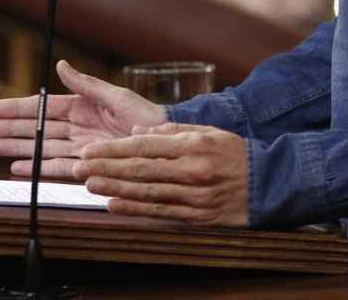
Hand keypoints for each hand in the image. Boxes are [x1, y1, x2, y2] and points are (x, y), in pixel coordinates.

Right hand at [0, 60, 166, 177]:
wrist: (164, 142)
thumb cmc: (145, 115)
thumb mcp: (115, 95)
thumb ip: (86, 84)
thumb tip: (61, 64)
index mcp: (82, 106)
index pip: (43, 107)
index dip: (18, 108)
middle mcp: (77, 128)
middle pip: (36, 128)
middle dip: (10, 128)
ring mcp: (80, 147)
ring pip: (41, 147)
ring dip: (17, 147)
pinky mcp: (87, 165)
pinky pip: (57, 167)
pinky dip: (36, 168)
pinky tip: (17, 168)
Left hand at [74, 123, 247, 225]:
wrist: (268, 184)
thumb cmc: (234, 154)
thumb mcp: (207, 132)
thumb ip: (171, 130)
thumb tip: (138, 132)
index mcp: (193, 144)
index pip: (145, 145)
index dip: (113, 148)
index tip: (89, 149)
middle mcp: (192, 170)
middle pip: (140, 168)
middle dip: (106, 167)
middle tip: (78, 167)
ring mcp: (194, 196)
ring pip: (146, 192)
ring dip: (114, 188)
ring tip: (89, 184)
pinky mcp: (196, 216)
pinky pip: (160, 213)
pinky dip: (135, 210)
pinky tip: (114, 206)